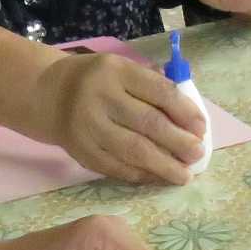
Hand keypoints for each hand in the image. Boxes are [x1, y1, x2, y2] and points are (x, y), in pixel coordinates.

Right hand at [33, 51, 205, 185]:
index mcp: (116, 71)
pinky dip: (141, 176)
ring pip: (133, 150)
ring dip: (164, 166)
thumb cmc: (98, 81)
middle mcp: (100, 97)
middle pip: (148, 123)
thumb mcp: (121, 70)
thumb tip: (190, 119)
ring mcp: (89, 126)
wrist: (49, 94)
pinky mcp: (81, 151)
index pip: (158, 91)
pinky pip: (116, 168)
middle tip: (197, 154)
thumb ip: (151, 87)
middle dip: (178, 142)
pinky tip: (158, 179)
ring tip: (184, 175)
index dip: (184, 112)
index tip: (201, 128)